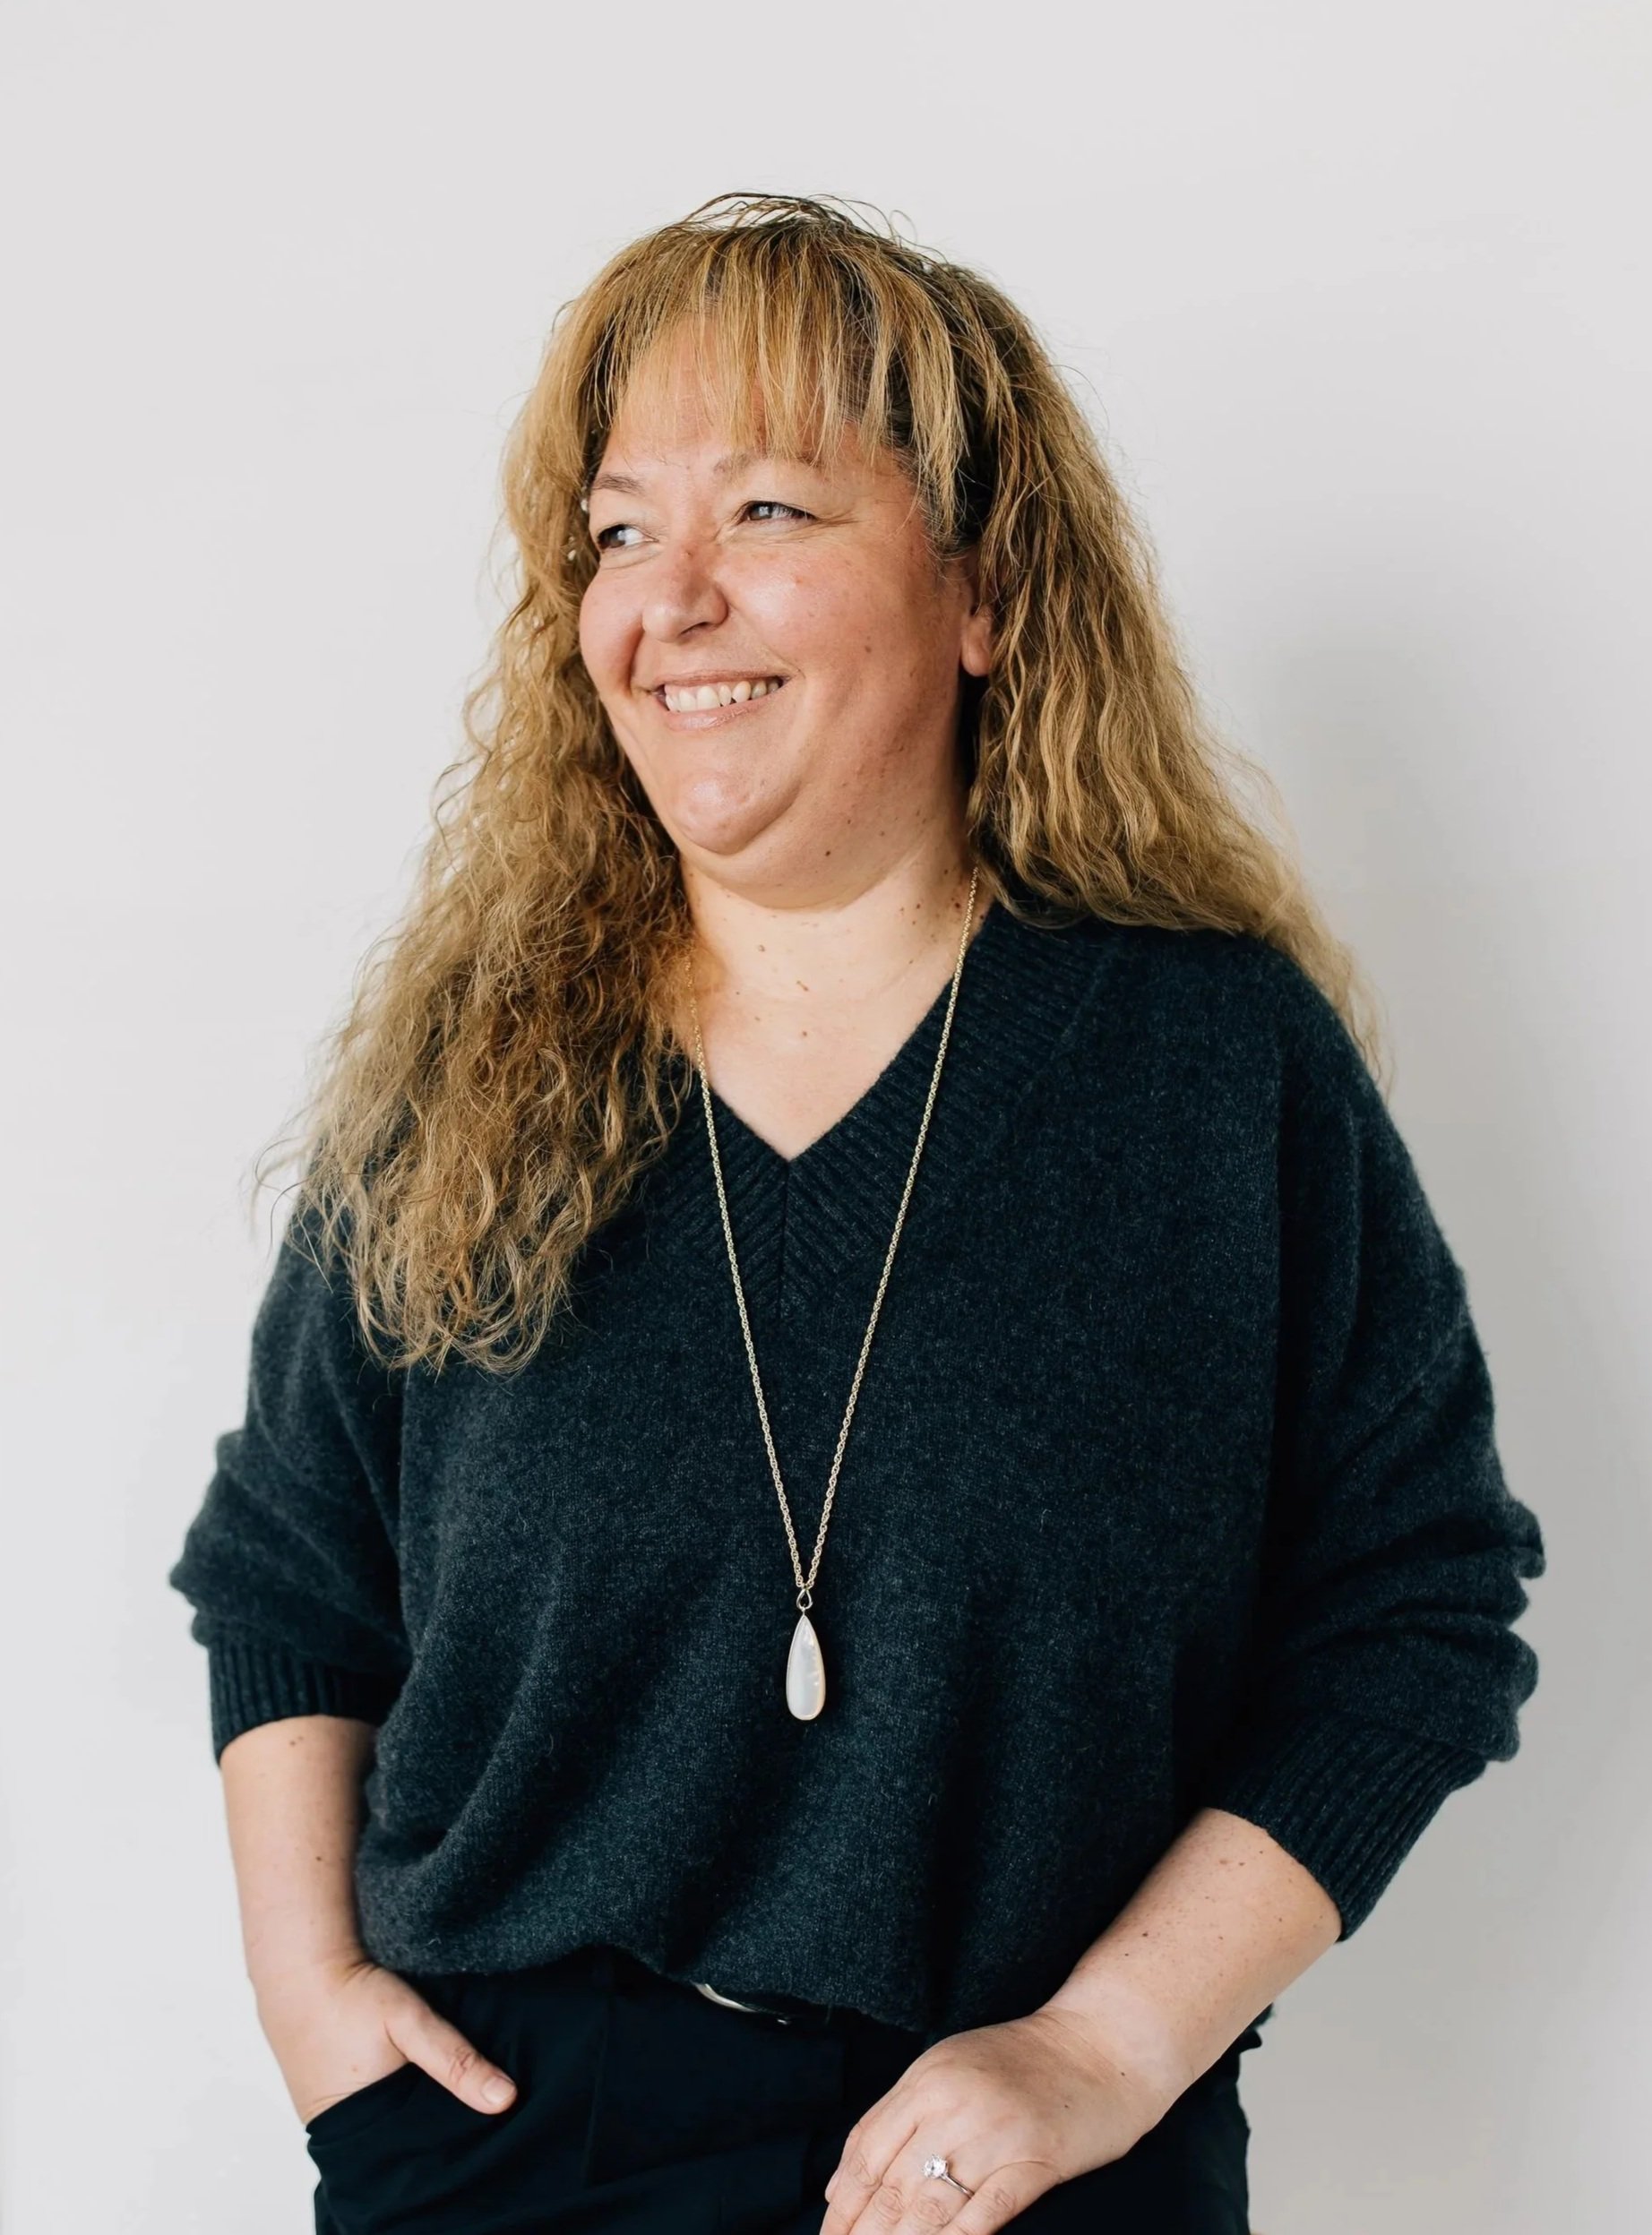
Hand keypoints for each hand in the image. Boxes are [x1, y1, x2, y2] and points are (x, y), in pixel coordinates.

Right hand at [255, 1951, 518, 2127]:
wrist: (300, 1967)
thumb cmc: (351, 1996)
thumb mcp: (410, 2023)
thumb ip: (455, 2061)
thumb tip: (506, 2100)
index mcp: (362, 2133)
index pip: (421, 2151)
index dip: (454, 2137)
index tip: (490, 2121)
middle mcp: (345, 2133)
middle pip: (407, 2139)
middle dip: (438, 2122)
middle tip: (478, 2098)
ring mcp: (334, 2113)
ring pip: (392, 2120)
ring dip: (418, 2105)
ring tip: (452, 2084)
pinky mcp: (331, 2092)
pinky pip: (374, 2103)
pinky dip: (397, 2092)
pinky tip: (419, 2073)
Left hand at [819, 2002, 1180, 2232]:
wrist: (1103, 2043)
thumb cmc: (1025, 2061)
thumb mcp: (951, 2069)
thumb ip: (898, 2117)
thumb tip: (841, 2186)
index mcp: (927, 2078)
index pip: (866, 2149)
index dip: (841, 2204)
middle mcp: (953, 2102)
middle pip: (891, 2183)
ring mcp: (995, 2132)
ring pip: (930, 2206)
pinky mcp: (1035, 2160)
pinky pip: (985, 2213)